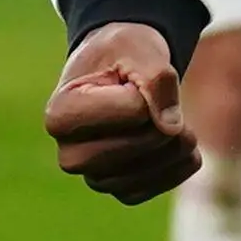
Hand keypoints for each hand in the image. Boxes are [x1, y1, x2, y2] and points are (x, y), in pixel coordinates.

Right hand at [44, 22, 199, 202]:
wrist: (117, 71)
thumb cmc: (122, 55)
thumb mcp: (139, 50)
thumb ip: (156, 79)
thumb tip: (172, 129)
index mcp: (60, 116)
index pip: (136, 110)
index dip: (147, 89)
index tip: (128, 80)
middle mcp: (70, 156)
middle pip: (146, 141)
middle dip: (165, 116)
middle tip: (155, 97)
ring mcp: (94, 177)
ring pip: (155, 167)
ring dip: (178, 139)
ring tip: (168, 114)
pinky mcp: (120, 190)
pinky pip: (162, 184)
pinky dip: (180, 162)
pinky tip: (178, 140)